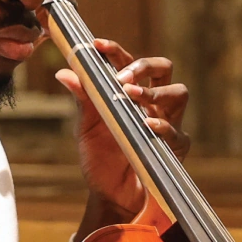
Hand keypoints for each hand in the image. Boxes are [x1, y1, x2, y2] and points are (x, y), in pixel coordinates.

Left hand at [55, 39, 189, 214]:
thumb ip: (82, 98)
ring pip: (178, 92)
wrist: (110, 196)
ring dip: (155, 92)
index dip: (115, 50)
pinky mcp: (175, 148)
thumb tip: (63, 71)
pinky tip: (147, 125)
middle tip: (122, 77)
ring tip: (132, 95)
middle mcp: (152, 103)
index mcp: (130, 93)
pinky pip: (177, 131)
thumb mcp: (86, 127)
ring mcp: (167, 123)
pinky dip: (162, 126)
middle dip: (144, 65)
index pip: (127, 62)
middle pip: (163, 68)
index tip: (97, 45)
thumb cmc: (100, 158)